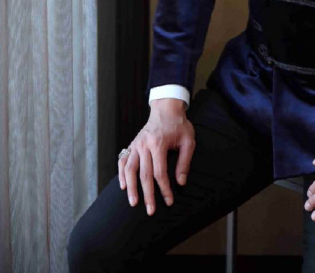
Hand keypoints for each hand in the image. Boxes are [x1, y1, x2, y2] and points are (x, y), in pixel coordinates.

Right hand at [118, 99, 194, 215]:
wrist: (166, 108)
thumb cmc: (179, 125)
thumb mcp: (188, 141)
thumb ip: (184, 162)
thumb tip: (180, 182)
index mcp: (158, 143)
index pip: (160, 172)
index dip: (164, 189)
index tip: (169, 201)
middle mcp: (144, 144)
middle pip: (144, 174)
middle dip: (147, 194)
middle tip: (150, 210)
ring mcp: (136, 144)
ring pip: (130, 169)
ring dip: (131, 187)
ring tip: (133, 202)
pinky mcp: (132, 144)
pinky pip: (123, 160)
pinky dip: (121, 173)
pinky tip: (123, 185)